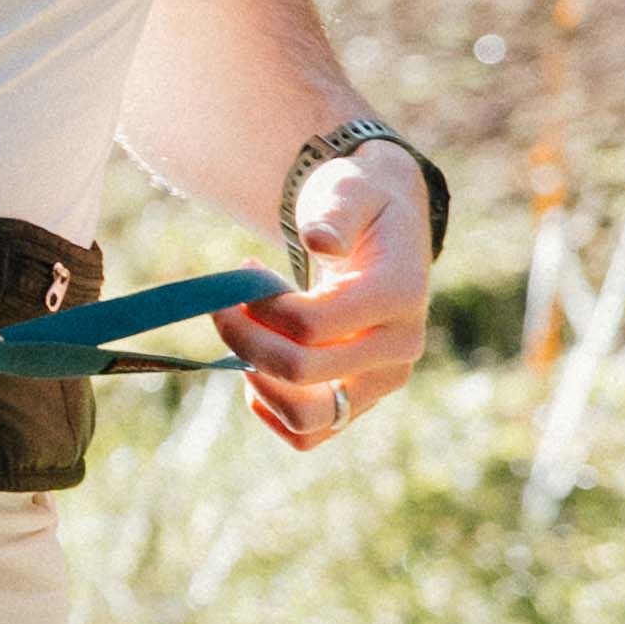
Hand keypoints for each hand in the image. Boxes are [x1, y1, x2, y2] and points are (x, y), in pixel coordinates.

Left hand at [210, 137, 433, 451]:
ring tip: (243, 337)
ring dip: (256, 381)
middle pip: (302, 372)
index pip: (312, 325)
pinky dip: (270, 408)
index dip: (258, 306)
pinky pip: (308, 433)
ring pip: (308, 418)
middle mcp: (400, 348)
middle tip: (224, 304)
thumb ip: (334, 212)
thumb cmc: (361, 205)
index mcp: (400, 294)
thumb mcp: (349, 190)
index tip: (242, 273)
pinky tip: (255, 365)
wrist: (387, 228)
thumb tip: (320, 242)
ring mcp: (382, 381)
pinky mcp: (360, 400)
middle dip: (245, 338)